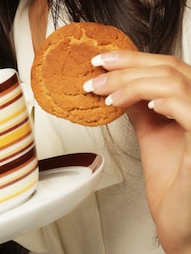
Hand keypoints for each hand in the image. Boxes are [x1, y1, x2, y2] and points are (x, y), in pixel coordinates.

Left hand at [84, 50, 190, 253]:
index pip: (167, 64)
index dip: (133, 57)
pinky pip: (187, 108)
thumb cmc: (173, 179)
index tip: (101, 59)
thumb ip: (140, 101)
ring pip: (172, 82)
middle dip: (125, 69)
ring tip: (107, 96)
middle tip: (95, 77)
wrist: (180, 219)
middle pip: (168, 67)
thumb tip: (116, 78)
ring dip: (132, 84)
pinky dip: (162, 100)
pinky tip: (143, 106)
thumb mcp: (151, 128)